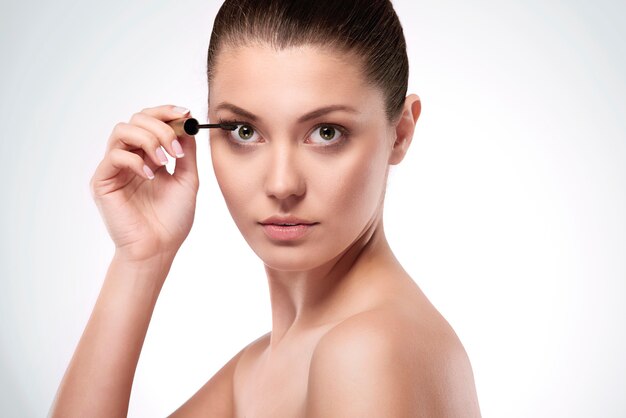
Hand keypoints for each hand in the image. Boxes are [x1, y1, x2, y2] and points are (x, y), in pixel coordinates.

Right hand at [89, 105, 198, 262]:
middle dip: (160, 126)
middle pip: (136, 119)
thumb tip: (188, 123)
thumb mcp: (187, 179)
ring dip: (148, 139)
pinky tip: (151, 176)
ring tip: (163, 161)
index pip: (150, 121)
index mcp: (148, 156)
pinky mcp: (103, 181)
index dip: (166, 112)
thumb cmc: (172, 219)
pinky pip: (115, 156)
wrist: (158, 249)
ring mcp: (115, 168)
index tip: (186, 114)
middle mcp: (130, 158)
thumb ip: (186, 152)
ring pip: (122, 131)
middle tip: (176, 148)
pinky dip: (136, 160)